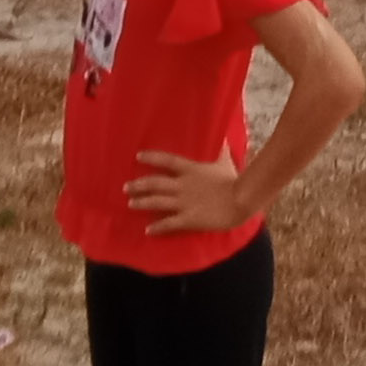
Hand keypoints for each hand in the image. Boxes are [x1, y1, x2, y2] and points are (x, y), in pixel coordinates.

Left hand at [128, 148, 252, 235]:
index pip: (166, 160)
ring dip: (142, 202)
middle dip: (139, 185)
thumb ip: (220, 149)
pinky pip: (169, 223)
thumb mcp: (224, 161)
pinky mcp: (188, 219)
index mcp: (191, 170)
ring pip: (157, 202)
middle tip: (125, 187)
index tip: (138, 156)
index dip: (151, 157)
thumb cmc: (232, 180)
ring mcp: (184, 203)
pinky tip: (147, 230)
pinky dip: (157, 227)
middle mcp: (183, 185)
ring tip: (130, 203)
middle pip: (155, 183)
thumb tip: (221, 135)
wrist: (240, 200)